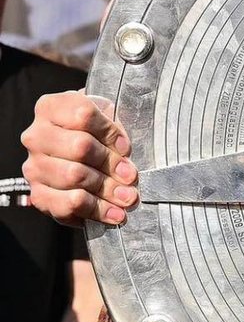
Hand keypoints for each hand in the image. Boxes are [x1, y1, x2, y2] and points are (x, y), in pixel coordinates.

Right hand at [22, 91, 137, 226]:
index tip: (127, 147)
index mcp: (51, 107)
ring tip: (128, 197)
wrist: (72, 150)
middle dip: (111, 164)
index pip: (83, 115)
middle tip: (131, 176)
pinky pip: (65, 205)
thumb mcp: (104, 114)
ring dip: (106, 189)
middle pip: (79, 148)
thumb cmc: (93, 128)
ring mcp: (33, 167)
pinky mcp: (37, 195)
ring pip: (73, 177)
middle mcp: (36, 136)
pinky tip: (113, 213)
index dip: (109, 132)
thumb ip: (114, 125)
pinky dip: (94, 210)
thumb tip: (124, 153)